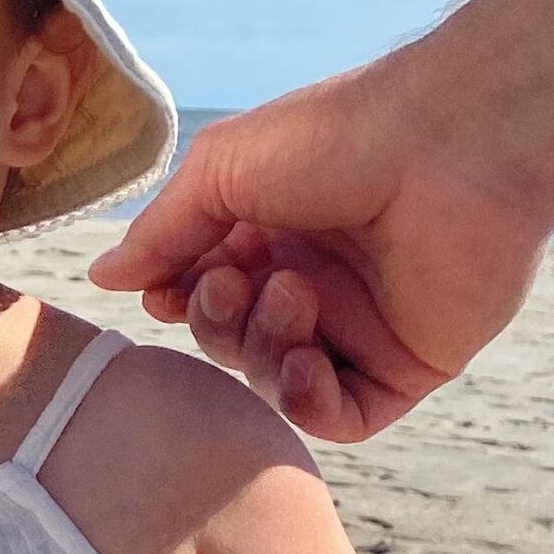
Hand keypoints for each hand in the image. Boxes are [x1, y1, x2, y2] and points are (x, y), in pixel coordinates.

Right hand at [85, 50, 553, 443]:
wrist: (450, 147)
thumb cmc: (336, 137)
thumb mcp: (220, 171)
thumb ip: (162, 232)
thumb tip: (103, 278)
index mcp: (272, 232)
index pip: (201, 293)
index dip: (178, 298)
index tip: (171, 285)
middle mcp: (313, 283)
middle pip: (230, 342)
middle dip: (215, 322)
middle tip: (234, 283)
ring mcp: (360, 328)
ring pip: (275, 382)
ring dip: (262, 350)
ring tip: (294, 296)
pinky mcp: (407, 365)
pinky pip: (338, 417)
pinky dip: (307, 400)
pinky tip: (308, 360)